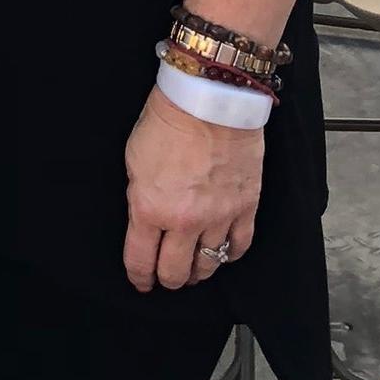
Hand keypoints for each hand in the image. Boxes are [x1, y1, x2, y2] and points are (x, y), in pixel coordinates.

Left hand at [123, 90, 264, 292]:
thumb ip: (140, 198)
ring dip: (198, 272)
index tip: (141, 281)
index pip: (140, 261)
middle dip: (168, 279)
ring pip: (208, 265)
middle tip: (166, 277)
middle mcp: (184, 220)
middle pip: (175, 273)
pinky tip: (222, 251)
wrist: (210, 98)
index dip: (139, 277)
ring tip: (193, 269)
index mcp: (149, 208)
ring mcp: (218, 216)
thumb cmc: (167, 120)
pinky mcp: (246, 207)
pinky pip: (239, 246)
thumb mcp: (134, 161)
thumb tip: (145, 222)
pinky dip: (229, 254)